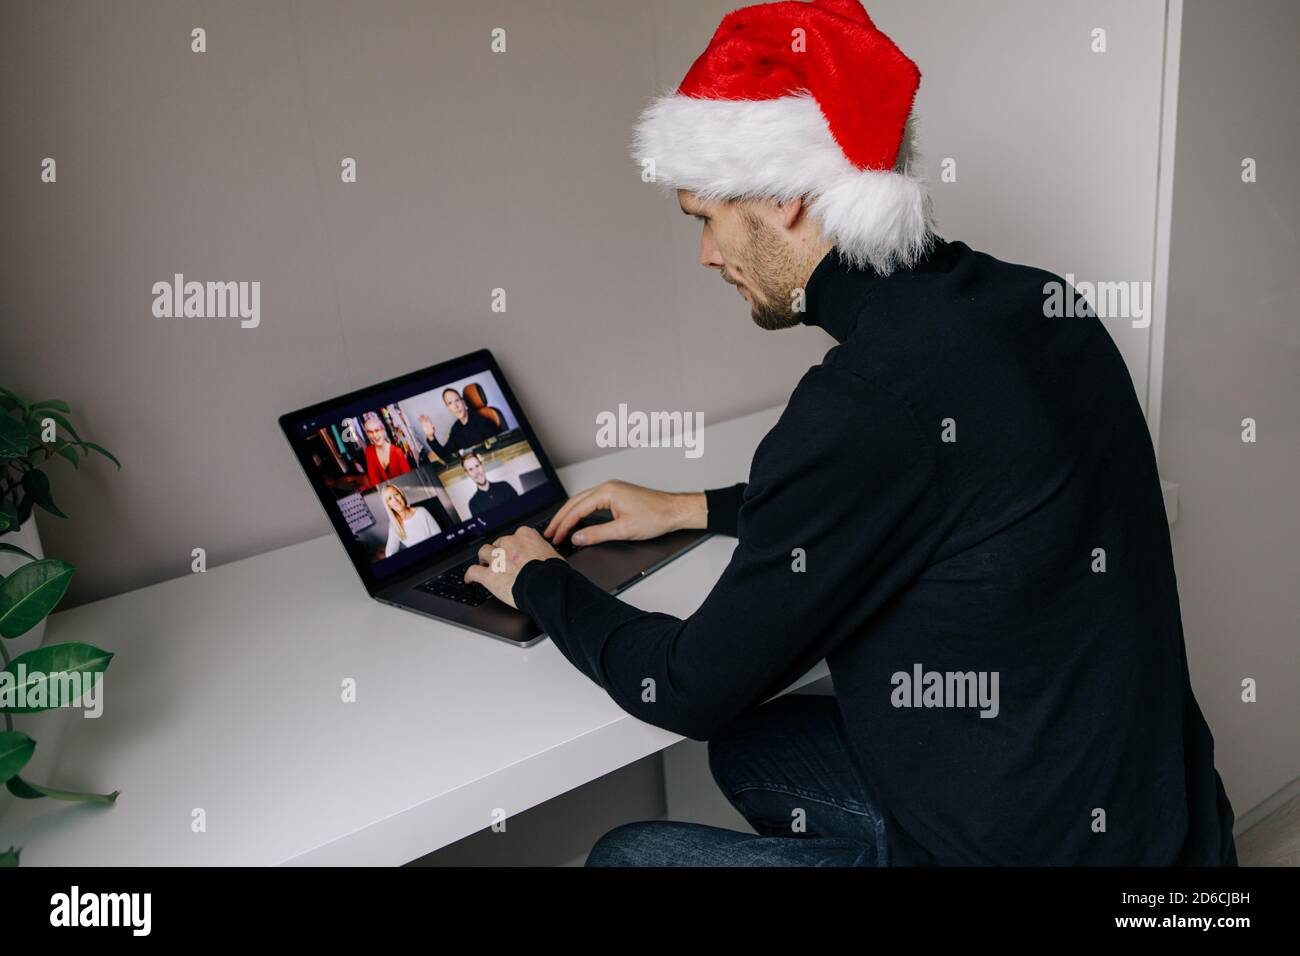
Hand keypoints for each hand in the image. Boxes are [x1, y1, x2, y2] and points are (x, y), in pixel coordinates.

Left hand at [463, 526, 561, 608]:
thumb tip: (543, 557)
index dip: (514, 546)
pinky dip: (470, 576)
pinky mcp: (489, 575)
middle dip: (500, 553)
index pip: (515, 536)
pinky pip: (473, 572)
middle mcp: (509, 543)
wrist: (547, 586)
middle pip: (498, 544)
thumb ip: (541, 552)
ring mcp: (497, 558)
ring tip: (485, 566)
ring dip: (484, 559)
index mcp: (525, 535)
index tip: (515, 551)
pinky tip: (470, 579)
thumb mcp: (552, 554)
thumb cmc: (554, 573)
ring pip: (484, 553)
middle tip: (503, 562)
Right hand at [544, 480, 706, 545]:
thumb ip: (597, 534)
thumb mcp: (624, 530)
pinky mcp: (617, 496)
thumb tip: (578, 537)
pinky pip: (592, 502)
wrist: (675, 511)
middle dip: (561, 518)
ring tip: (559, 527)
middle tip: (549, 532)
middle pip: (575, 502)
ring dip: (570, 514)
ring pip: (583, 501)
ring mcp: (613, 490)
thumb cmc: (656, 516)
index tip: (555, 536)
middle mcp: (608, 487)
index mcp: (607, 492)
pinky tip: (577, 519)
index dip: (564, 524)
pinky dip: (581, 512)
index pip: (577, 509)